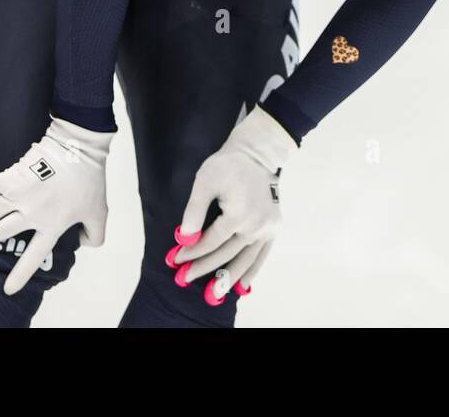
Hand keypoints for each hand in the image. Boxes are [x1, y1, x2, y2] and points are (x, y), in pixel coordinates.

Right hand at [0, 115, 113, 295]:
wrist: (78, 148)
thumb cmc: (89, 179)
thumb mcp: (99, 211)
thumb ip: (96, 233)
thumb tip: (84, 244)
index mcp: (52, 225)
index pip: (34, 257)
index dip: (20, 275)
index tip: (8, 289)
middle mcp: (32, 214)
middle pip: (2, 233)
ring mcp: (19, 195)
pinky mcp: (11, 176)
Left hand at [170, 105, 296, 305]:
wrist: (256, 156)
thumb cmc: (227, 166)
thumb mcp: (204, 181)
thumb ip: (194, 211)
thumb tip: (185, 237)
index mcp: (239, 214)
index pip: (211, 241)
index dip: (191, 252)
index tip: (175, 259)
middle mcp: (256, 225)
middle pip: (225, 254)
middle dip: (203, 268)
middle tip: (183, 279)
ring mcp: (267, 228)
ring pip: (245, 260)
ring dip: (227, 278)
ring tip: (212, 293)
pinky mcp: (274, 228)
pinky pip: (262, 255)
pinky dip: (252, 271)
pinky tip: (242, 286)